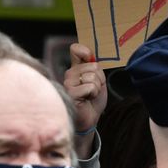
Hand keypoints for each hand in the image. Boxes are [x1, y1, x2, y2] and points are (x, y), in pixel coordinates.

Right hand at [65, 43, 106, 157]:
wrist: (90, 118)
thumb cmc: (92, 100)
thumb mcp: (98, 80)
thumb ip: (94, 67)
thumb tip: (90, 56)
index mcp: (75, 68)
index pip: (76, 49)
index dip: (86, 51)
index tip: (90, 59)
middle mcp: (69, 73)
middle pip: (93, 66)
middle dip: (99, 79)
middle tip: (93, 90)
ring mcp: (68, 83)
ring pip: (92, 77)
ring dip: (97, 88)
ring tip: (90, 95)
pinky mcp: (70, 92)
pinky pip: (90, 87)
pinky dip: (94, 94)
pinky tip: (87, 99)